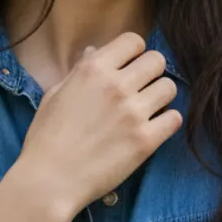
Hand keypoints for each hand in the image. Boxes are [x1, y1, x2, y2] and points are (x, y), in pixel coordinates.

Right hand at [16, 32, 181, 215]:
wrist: (49, 181)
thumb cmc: (46, 137)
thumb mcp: (55, 93)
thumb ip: (80, 70)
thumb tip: (95, 52)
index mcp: (94, 69)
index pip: (134, 41)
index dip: (134, 52)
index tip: (130, 65)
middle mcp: (117, 85)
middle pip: (157, 60)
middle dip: (151, 71)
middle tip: (142, 87)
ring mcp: (133, 113)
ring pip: (169, 87)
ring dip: (161, 96)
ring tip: (148, 108)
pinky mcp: (145, 141)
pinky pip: (174, 118)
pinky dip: (167, 122)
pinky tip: (155, 127)